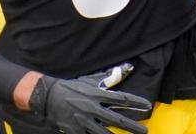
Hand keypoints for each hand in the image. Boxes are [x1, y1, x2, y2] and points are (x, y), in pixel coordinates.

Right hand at [29, 63, 150, 133]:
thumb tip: (126, 69)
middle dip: (132, 126)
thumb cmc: (72, 87)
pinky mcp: (76, 130)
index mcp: (96, 94)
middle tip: (144, 131)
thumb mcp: (89, 81)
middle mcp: (91, 108)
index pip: (120, 99)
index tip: (147, 105)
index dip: (135, 102)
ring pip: (104, 133)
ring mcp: (83, 121)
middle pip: (116, 119)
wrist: (48, 96)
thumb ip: (108, 77)